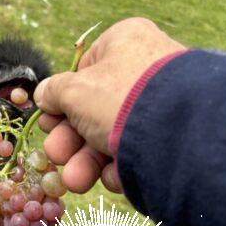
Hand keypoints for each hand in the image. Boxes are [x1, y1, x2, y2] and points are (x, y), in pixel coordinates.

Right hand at [34, 17, 184, 193]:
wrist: (181, 133)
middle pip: (91, 110)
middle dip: (70, 141)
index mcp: (122, 43)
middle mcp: (143, 70)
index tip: (48, 124)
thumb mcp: (74, 91)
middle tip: (57, 157)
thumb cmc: (121, 98)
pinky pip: (134, 150)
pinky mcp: (169, 136)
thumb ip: (53, 91)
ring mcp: (159, 105)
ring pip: (109, 136)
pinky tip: (116, 174)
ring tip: (76, 181)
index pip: (82, 72)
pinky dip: (119, 166)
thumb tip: (44, 94)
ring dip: (85, 162)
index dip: (60, 102)